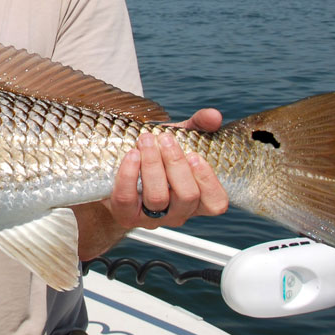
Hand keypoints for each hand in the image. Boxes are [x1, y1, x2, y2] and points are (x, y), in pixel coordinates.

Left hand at [104, 108, 228, 229]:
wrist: (119, 166)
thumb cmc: (158, 154)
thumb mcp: (180, 138)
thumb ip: (199, 125)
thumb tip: (214, 115)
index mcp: (197, 199)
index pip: (215, 202)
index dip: (208, 180)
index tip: (194, 154)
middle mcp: (178, 213)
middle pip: (186, 196)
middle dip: (175, 163)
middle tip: (164, 138)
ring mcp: (152, 218)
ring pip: (157, 198)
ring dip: (152, 165)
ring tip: (146, 140)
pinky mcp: (126, 215)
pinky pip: (127, 198)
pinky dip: (128, 174)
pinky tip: (131, 154)